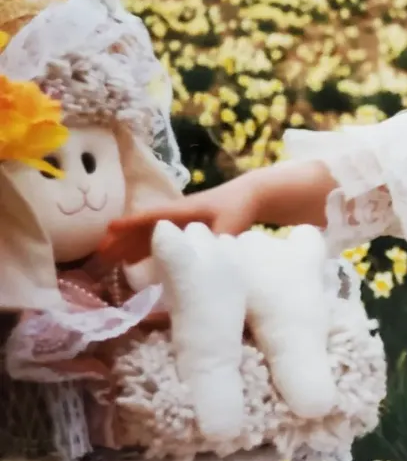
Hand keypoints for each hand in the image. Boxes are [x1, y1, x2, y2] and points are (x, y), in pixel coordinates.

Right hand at [98, 178, 259, 264]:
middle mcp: (175, 215)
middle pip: (142, 228)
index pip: (150, 217)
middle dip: (121, 240)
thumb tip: (204, 255)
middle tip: (99, 256)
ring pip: (147, 235)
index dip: (130, 224)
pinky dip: (144, 251)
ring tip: (109, 262)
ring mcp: (178, 223)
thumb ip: (218, 238)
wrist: (251, 196)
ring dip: (128, 247)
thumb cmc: (239, 206)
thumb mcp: (230, 224)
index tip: (108, 231)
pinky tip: (134, 264)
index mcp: (182, 210)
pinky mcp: (184, 230)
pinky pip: (159, 241)